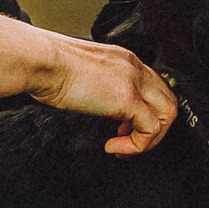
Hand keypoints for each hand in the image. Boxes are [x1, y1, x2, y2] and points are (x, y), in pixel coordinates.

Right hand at [0, 8, 178, 152]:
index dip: (145, 111)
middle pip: (167, 101)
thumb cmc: (47, 65)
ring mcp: (133, 82)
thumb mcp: (82, 72)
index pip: (154, 87)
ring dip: (148, 139)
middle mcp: (134, 67)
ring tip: (122, 147)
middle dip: (154, 128)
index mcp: (124, 60)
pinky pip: (149, 129)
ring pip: (166, 114)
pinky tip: (113, 147)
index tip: (125, 127)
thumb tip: (96, 101)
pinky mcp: (126, 98)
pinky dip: (136, 145)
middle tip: (129, 141)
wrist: (40, 61)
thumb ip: (98, 84)